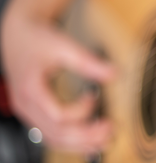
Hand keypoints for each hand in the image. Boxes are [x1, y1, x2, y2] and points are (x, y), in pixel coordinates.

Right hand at [1, 12, 114, 152]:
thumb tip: (115, 74)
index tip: (95, 96)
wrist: (17, 35)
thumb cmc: (37, 39)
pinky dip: (71, 140)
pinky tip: (90, 139)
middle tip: (110, 128)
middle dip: (86, 135)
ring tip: (105, 139)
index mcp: (31, 90)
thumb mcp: (63, 45)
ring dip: (80, 143)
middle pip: (56, 133)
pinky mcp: (34, 113)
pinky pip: (51, 134)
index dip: (82, 111)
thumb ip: (88, 61)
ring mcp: (29, 112)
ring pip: (53, 138)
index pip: (58, 115)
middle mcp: (26, 106)